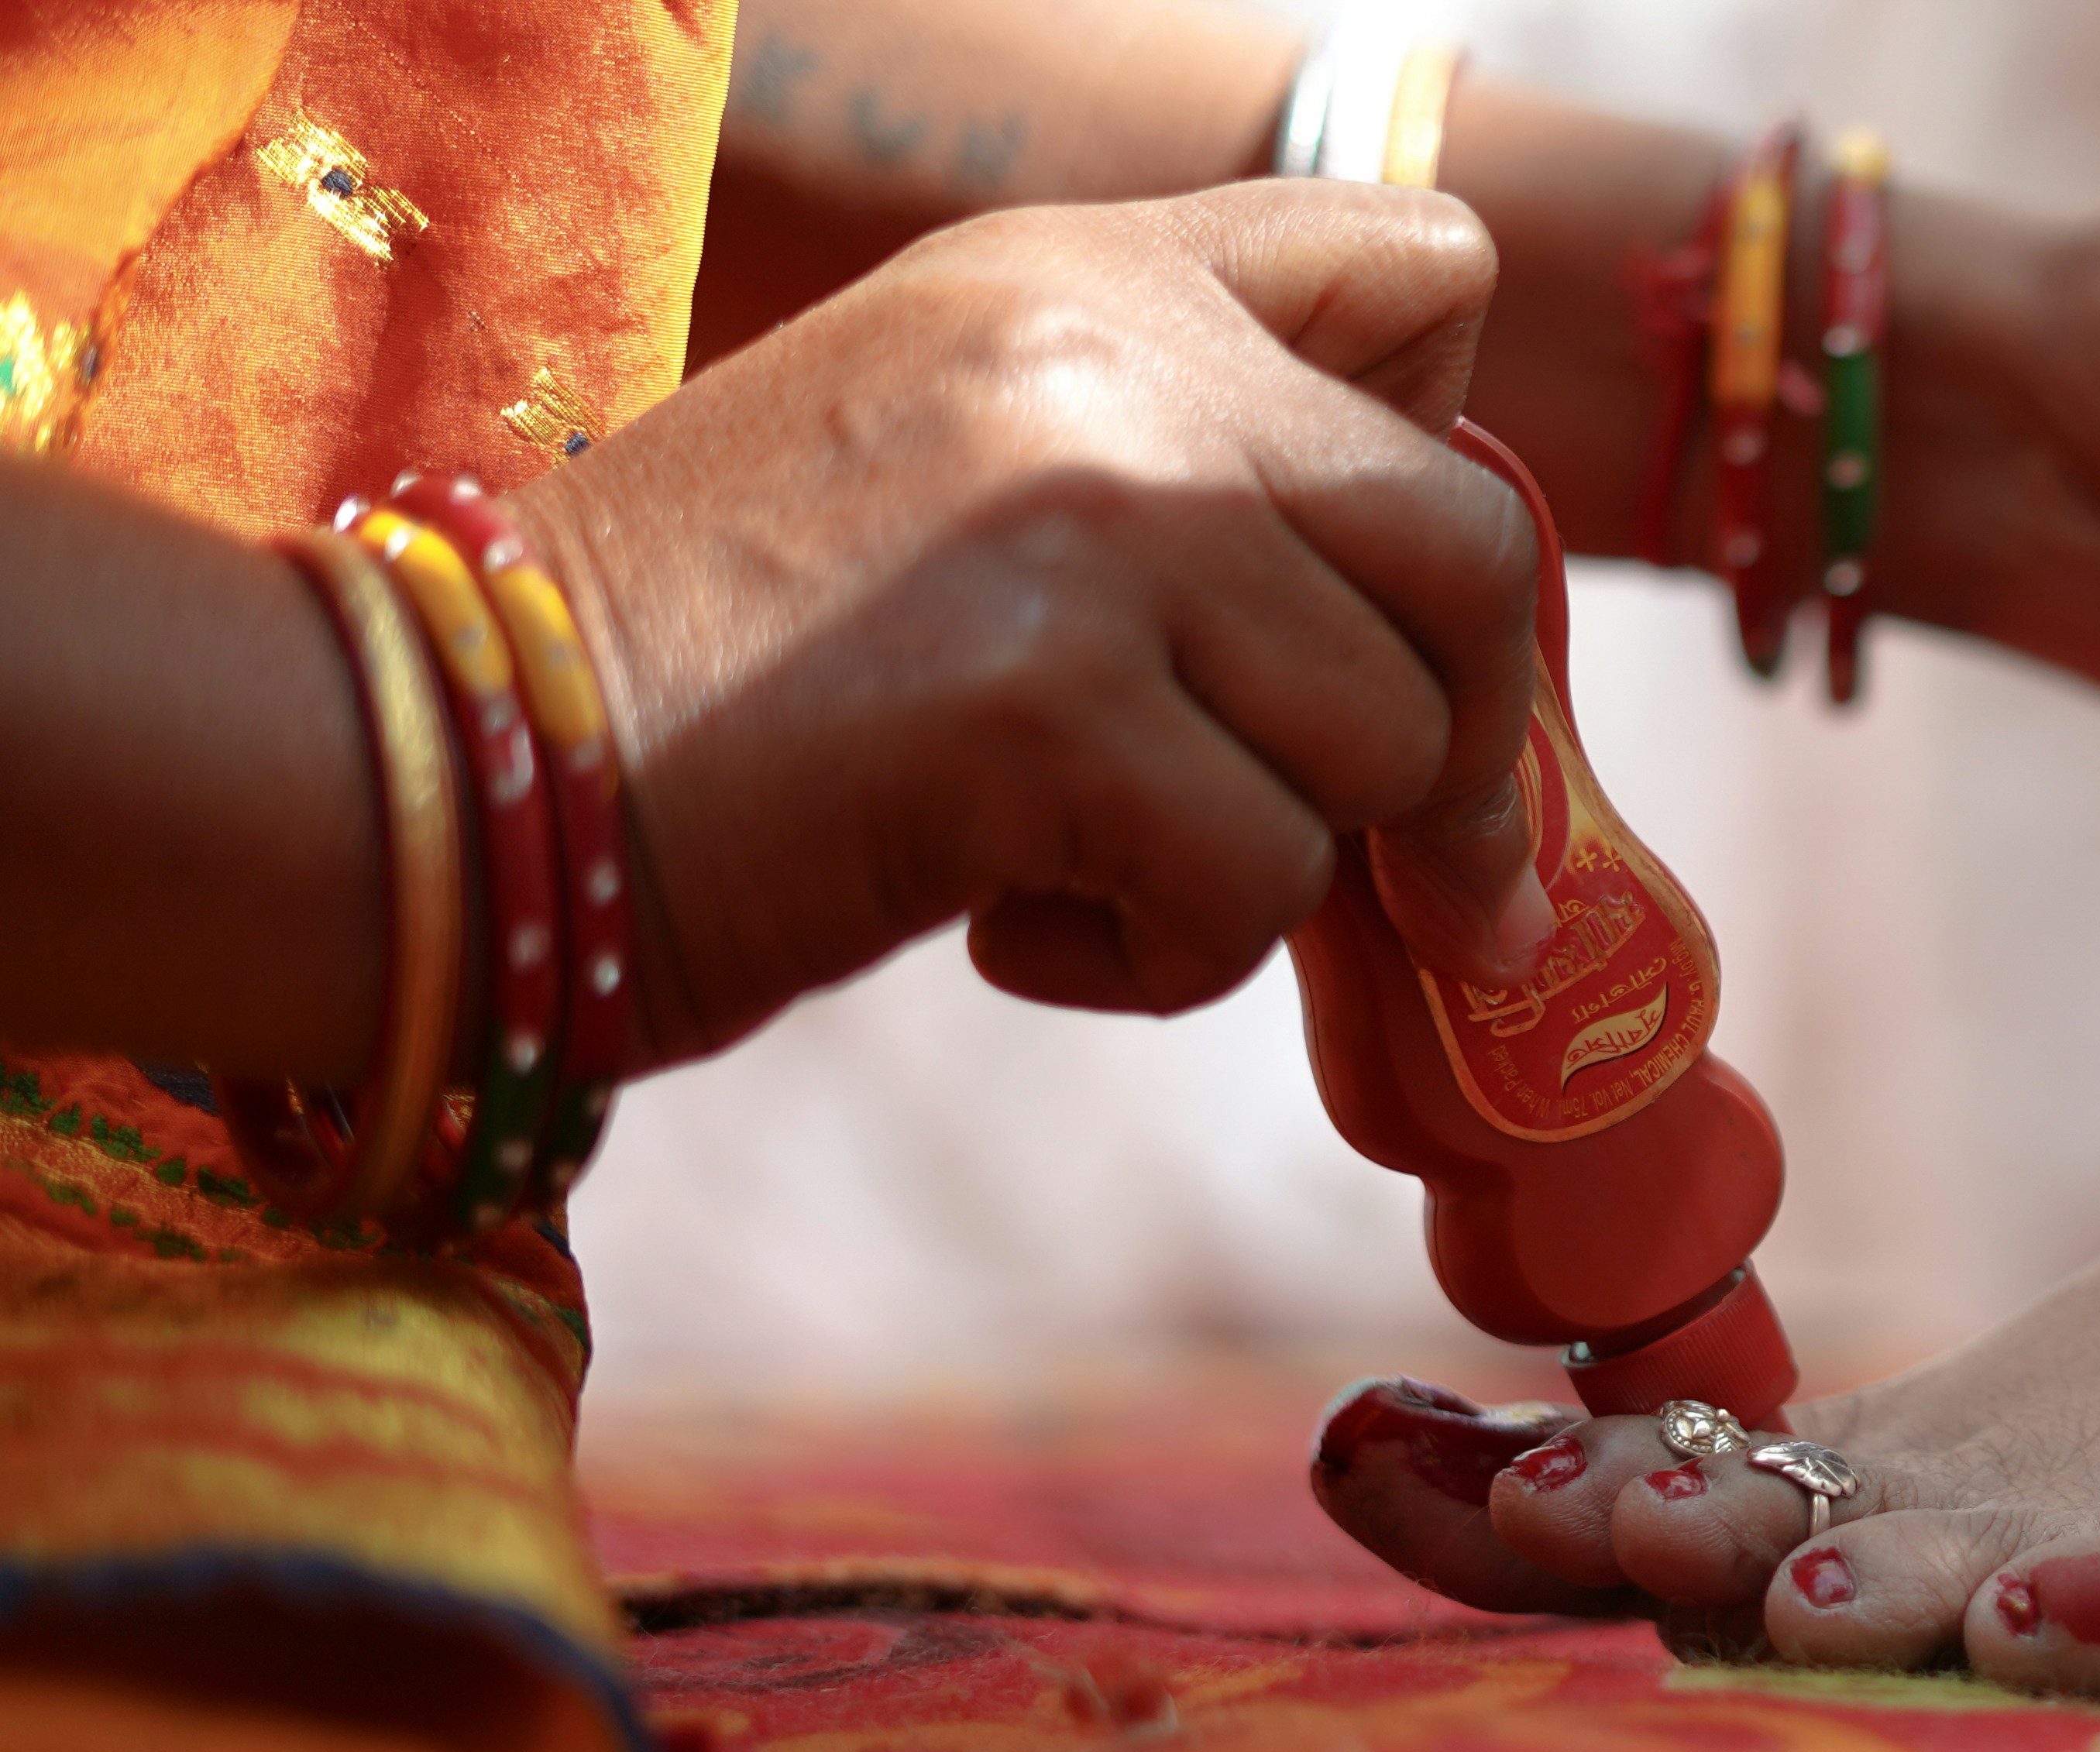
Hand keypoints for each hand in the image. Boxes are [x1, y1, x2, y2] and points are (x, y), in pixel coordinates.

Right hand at [519, 183, 1550, 1068]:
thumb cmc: (721, 670)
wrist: (450, 764)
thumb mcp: (963, 471)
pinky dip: (1161, 959)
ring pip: (1384, 748)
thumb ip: (1184, 478)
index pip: (1428, 264)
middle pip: (1469, 546)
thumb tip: (1456, 651)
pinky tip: (1009, 923)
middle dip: (1463, 742)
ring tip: (1078, 861)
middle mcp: (1105, 355)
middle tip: (1419, 877)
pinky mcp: (1053, 712)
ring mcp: (1089, 524)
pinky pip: (1259, 889)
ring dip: (1264, 865)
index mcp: (1085, 267)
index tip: (1404, 609)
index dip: (1452, 459)